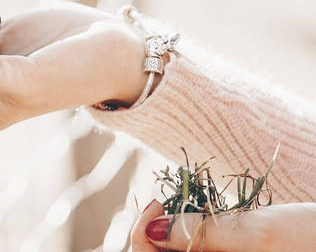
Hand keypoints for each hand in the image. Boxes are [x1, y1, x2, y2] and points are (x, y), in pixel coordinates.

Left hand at [131, 199, 315, 250]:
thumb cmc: (310, 238)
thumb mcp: (254, 232)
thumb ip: (198, 232)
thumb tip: (149, 229)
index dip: (141, 237)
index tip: (156, 202)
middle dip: (152, 236)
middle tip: (162, 202)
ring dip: (171, 235)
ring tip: (181, 208)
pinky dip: (191, 237)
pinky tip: (201, 219)